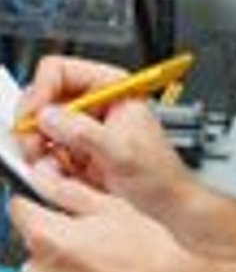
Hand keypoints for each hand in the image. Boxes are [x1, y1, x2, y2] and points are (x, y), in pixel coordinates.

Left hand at [9, 166, 189, 271]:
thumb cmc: (148, 256)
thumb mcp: (112, 208)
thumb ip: (69, 191)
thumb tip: (46, 179)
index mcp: (46, 237)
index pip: (19, 206)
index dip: (39, 199)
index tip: (53, 201)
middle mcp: (38, 271)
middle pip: (35, 241)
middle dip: (59, 234)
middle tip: (97, 232)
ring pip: (49, 269)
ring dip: (67, 263)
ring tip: (107, 260)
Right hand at [16, 55, 192, 216]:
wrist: (165, 201)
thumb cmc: (160, 174)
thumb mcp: (122, 151)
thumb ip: (84, 133)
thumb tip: (49, 117)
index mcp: (113, 87)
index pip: (59, 70)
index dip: (41, 92)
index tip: (34, 117)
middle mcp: (95, 102)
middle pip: (43, 98)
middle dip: (36, 125)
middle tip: (37, 148)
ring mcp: (83, 125)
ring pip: (39, 126)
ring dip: (39, 147)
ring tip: (56, 165)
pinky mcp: (75, 148)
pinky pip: (44, 150)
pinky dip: (46, 163)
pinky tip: (64, 173)